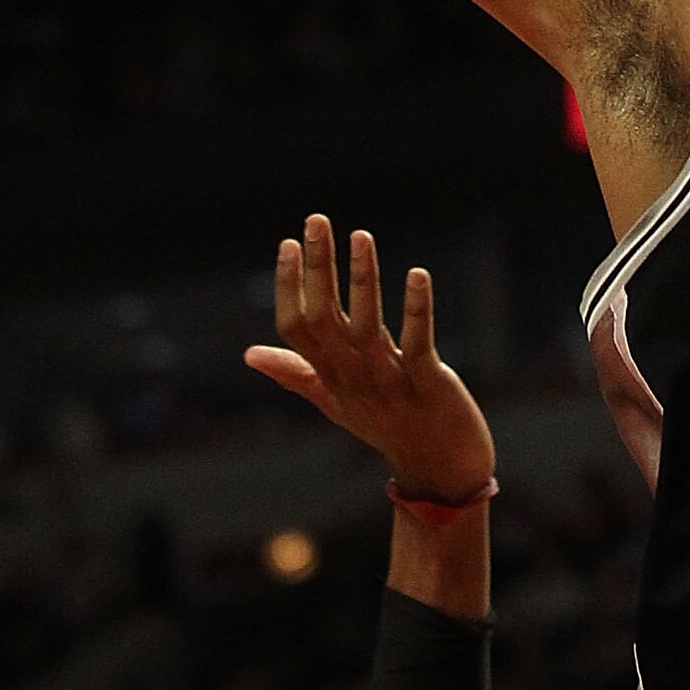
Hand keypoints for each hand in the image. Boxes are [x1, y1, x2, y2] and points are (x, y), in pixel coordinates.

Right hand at [245, 219, 494, 504]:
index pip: (296, 329)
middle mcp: (352, 380)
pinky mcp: (428, 386)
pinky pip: (417, 345)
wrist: (440, 468)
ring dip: (363, 281)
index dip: (288, 287)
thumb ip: (295, 373)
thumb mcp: (333, 401)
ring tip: (360, 236)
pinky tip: (416, 274)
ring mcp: (389, 385)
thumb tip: (249, 354)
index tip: (288, 242)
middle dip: (318, 269)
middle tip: (315, 220)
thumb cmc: (384, 427)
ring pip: (367, 329)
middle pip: (325, 321)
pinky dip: (416, 310)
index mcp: (329, 377)